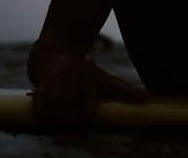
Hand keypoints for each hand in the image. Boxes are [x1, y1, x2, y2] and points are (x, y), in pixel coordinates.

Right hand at [32, 57, 146, 129]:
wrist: (56, 54)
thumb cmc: (86, 72)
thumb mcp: (104, 78)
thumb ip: (124, 90)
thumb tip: (146, 99)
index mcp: (89, 74)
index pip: (88, 103)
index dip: (87, 117)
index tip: (87, 124)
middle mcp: (71, 75)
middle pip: (70, 107)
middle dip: (72, 123)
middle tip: (74, 133)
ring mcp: (55, 79)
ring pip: (55, 108)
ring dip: (58, 123)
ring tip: (63, 131)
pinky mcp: (41, 84)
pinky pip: (40, 105)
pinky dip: (44, 117)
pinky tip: (49, 124)